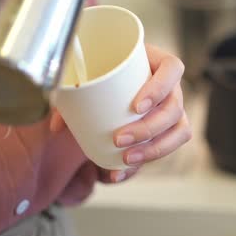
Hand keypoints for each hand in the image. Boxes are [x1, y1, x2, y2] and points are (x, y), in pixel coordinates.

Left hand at [51, 44, 191, 183]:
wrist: (111, 81)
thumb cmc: (106, 71)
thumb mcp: (91, 76)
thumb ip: (72, 97)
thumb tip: (56, 127)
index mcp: (159, 63)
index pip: (172, 69)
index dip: (159, 88)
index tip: (136, 106)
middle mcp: (172, 87)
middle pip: (174, 108)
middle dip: (148, 128)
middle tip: (119, 138)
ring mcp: (173, 110)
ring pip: (179, 132)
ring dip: (153, 149)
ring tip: (125, 158)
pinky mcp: (167, 131)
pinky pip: (167, 148)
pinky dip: (142, 163)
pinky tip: (120, 172)